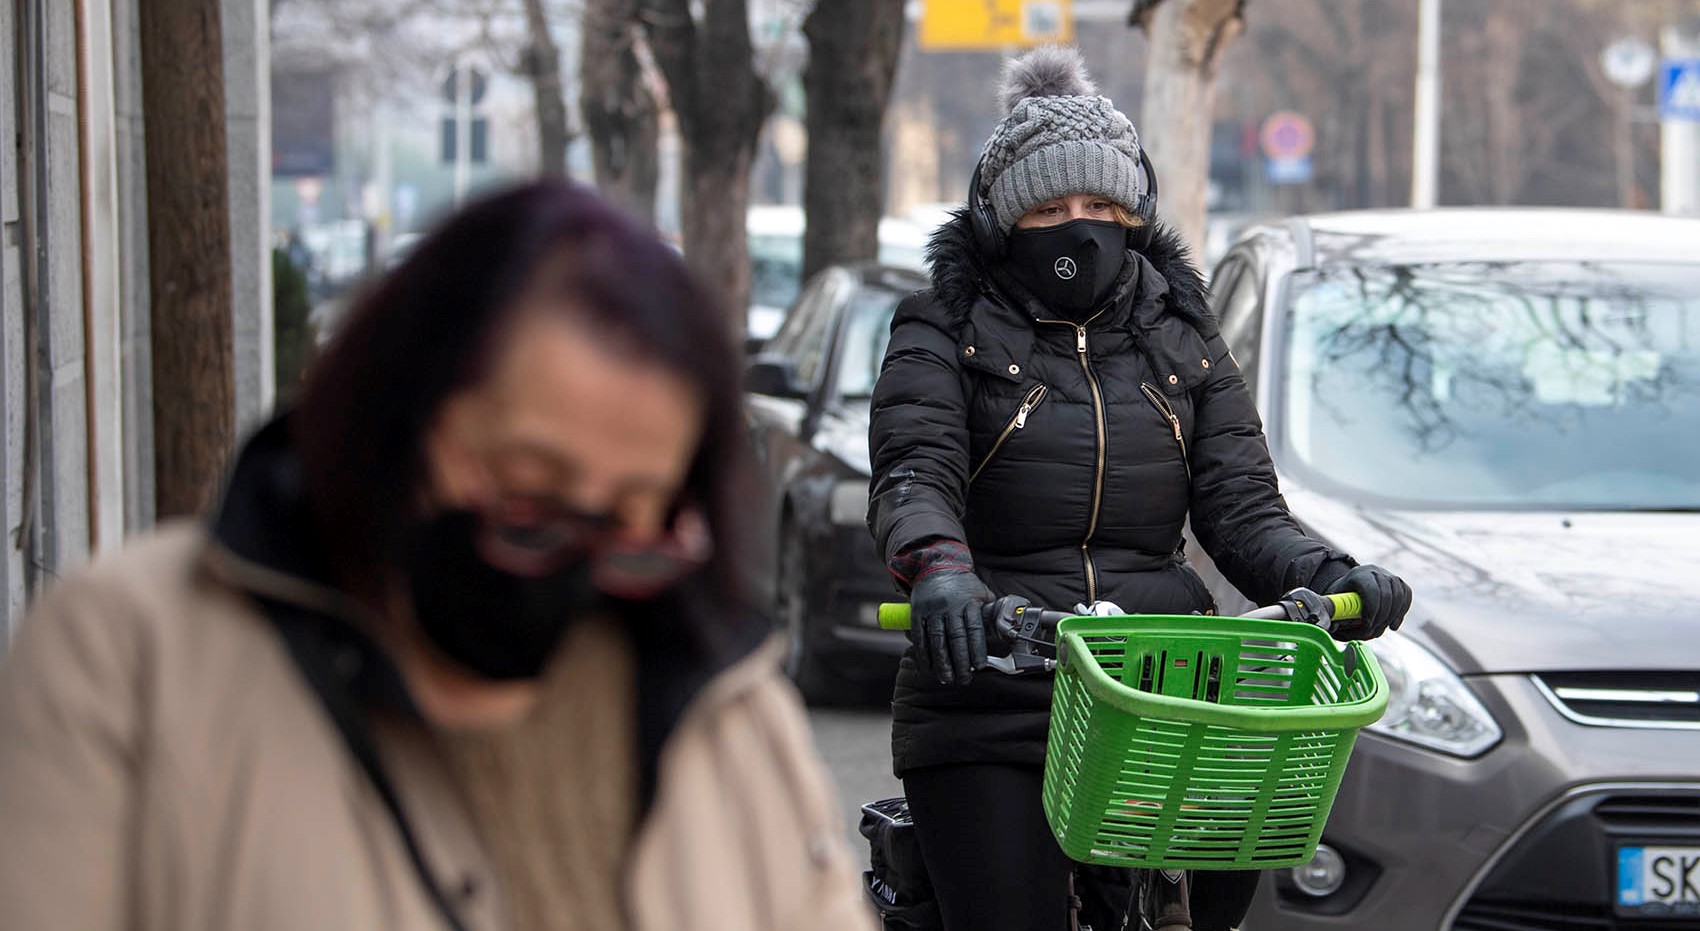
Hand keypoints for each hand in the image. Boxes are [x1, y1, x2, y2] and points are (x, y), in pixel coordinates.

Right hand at [910, 568, 992, 684]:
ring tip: (946, 678)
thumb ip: (990, 611)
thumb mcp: (981, 592)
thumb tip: (1005, 630)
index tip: (979, 666)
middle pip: (956, 637)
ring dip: (942, 661)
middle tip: (964, 679)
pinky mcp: (918, 612)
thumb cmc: (962, 584)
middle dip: (960, 661)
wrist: (935, 566)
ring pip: (937, 639)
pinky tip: (928, 666)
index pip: (974, 629)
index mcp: (969, 602)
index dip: (977, 649)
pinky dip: (923, 653)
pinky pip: (920, 635)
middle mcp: (950, 606)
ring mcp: (933, 610)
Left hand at [1325, 565, 1411, 640]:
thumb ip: (1336, 615)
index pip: (1371, 590)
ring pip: (1399, 595)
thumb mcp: (1334, 604)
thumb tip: (1337, 627)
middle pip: (1386, 594)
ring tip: (1381, 629)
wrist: (1349, 587)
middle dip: (1381, 617)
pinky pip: (1406, 595)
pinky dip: (1402, 611)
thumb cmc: (1340, 599)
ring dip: (1392, 616)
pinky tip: (1393, 625)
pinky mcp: (1398, 582)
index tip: (1367, 625)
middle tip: (1374, 631)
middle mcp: (1374, 571)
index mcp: (1357, 575)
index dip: (1371, 609)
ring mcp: (1388, 575)